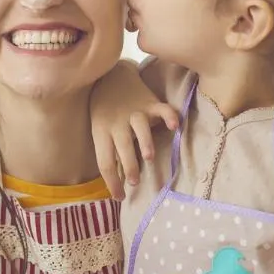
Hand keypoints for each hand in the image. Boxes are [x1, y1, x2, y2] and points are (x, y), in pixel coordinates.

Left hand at [91, 62, 178, 200]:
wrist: (111, 75)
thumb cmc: (104, 111)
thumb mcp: (99, 129)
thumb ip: (110, 150)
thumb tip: (117, 182)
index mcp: (101, 132)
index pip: (104, 161)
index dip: (111, 182)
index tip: (120, 197)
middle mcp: (118, 123)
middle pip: (122, 146)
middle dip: (129, 165)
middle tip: (134, 181)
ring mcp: (135, 112)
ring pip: (140, 127)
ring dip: (145, 142)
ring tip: (149, 156)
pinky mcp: (150, 103)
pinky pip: (162, 109)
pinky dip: (169, 116)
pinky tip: (175, 126)